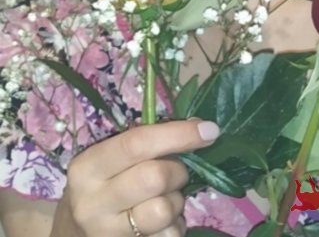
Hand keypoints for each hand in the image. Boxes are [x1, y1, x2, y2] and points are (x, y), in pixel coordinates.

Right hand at [50, 118, 218, 236]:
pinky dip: (175, 226)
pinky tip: (162, 222)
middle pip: (155, 177)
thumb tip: (199, 129)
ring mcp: (107, 232)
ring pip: (163, 210)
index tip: (209, 130)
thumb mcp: (107, 161)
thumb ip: (143, 145)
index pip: (137, 143)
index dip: (178, 134)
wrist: (73, 234)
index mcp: (88, 166)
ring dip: (177, 201)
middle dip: (178, 171)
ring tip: (166, 198)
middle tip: (177, 172)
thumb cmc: (100, 186)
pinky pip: (168, 236)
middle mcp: (93, 201)